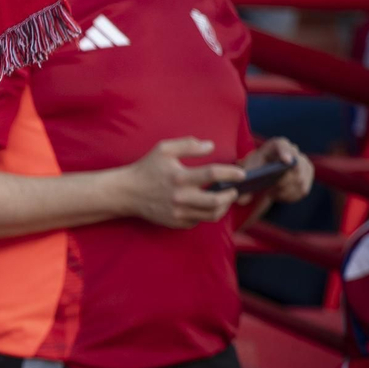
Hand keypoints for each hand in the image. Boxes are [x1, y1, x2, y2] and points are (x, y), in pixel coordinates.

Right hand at [118, 137, 245, 227]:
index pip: (212, 174)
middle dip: (231, 195)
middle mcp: (180, 197)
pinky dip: (206, 213)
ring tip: (224, 199)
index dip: (231, 173)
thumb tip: (211, 145)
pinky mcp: (176, 222)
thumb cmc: (146, 168)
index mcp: (179, 177)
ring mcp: (178, 212)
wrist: (127, 192)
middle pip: (216, 201)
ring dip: (223, 207)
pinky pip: (199, 221)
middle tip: (234, 189)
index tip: (241, 173)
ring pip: (211, 215)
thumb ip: (188, 145)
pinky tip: (205, 205)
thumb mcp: (164, 149)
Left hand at [240, 137, 312, 203]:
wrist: (265, 168)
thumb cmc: (255, 166)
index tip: (286, 161)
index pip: (283, 145)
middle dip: (284, 181)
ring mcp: (303, 162)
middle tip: (272, 190)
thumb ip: (242, 183)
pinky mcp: (308, 175)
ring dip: (285, 191)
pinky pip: (303, 189)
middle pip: (296, 166)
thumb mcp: (248, 170)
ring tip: (273, 193)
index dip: (286, 152)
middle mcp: (293, 150)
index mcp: (276, 144)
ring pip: (300, 180)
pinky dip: (291, 196)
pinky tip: (280, 196)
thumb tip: (241, 201)